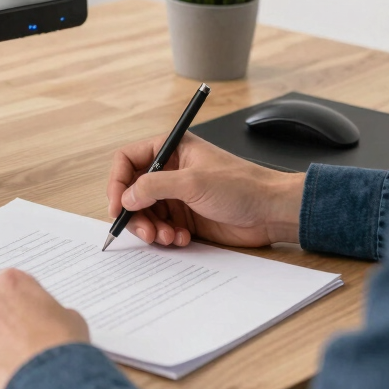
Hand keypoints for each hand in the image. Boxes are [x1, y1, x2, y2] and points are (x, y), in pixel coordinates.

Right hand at [107, 132, 303, 247]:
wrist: (271, 211)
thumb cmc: (241, 185)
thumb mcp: (193, 182)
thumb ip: (154, 186)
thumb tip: (126, 196)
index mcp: (171, 149)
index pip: (127, 160)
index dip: (117, 182)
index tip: (117, 206)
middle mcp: (170, 170)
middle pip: (133, 191)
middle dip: (135, 213)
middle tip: (145, 232)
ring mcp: (177, 195)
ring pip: (145, 213)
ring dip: (151, 228)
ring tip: (167, 237)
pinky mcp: (186, 217)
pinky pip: (162, 228)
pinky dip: (166, 236)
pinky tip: (182, 239)